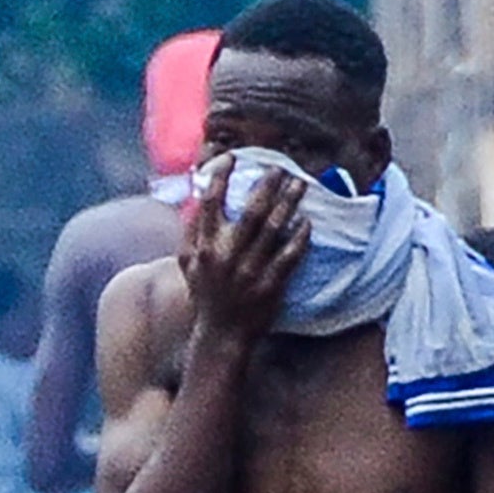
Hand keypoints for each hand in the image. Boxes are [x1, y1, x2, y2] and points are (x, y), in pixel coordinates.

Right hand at [171, 151, 304, 341]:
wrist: (221, 335)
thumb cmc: (204, 294)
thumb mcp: (187, 263)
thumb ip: (190, 231)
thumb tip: (196, 196)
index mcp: (205, 247)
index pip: (211, 202)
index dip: (222, 176)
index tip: (232, 158)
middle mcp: (227, 256)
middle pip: (251, 211)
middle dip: (267, 185)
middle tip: (280, 168)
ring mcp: (250, 271)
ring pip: (273, 229)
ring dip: (288, 203)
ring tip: (300, 185)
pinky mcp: (270, 285)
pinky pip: (289, 256)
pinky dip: (298, 237)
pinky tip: (306, 221)